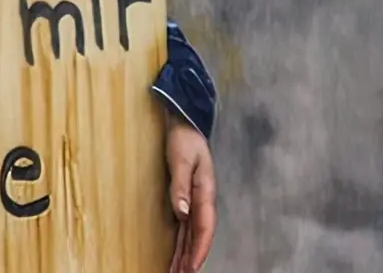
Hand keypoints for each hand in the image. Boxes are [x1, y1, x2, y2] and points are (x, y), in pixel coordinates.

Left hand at [165, 118, 216, 272]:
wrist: (185, 125)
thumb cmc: (184, 140)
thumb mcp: (182, 159)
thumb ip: (181, 186)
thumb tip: (182, 213)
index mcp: (206, 192)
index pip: (204, 226)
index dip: (200, 249)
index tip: (193, 267)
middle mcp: (203, 201)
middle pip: (199, 236)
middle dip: (192, 258)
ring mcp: (195, 202)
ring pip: (192, 235)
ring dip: (186, 255)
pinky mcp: (186, 200)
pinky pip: (185, 227)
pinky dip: (181, 243)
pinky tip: (176, 256)